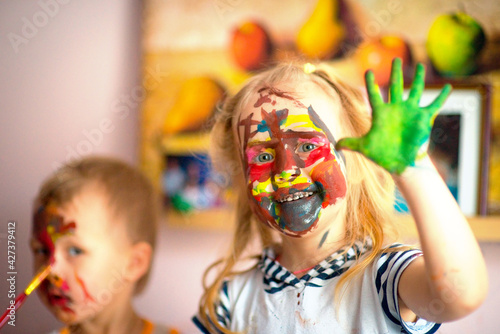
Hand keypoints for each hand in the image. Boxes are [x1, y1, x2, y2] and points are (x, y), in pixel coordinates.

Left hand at [336, 58, 450, 173]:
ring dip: (418, 79)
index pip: (373, 95)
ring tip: (421, 65)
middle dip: (396, 72)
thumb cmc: (383, 155)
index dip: (371, 84)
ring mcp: (410, 112)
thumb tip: (335, 144)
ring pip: (415, 91)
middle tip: (396, 58)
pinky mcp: (423, 118)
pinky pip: (434, 105)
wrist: (401, 163)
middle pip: (395, 87)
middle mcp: (395, 109)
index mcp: (380, 114)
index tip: (368, 71)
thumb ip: (350, 143)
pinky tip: (448, 87)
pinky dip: (442, 97)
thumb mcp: (365, 147)